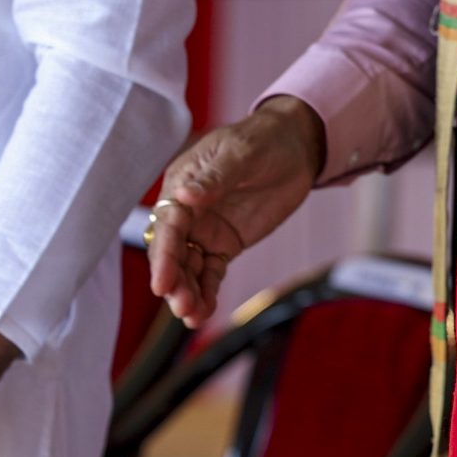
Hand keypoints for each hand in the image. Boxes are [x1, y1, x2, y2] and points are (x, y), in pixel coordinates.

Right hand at [146, 96, 327, 325]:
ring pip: (189, 267)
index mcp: (182, 184)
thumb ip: (214, 176)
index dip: (163, 254)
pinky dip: (206, 292)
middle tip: (181, 305)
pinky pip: (210, 273)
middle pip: (172, 252)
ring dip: (187, 291)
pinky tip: (203, 313)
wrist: (294, 147)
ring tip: (192, 316)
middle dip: (174, 280)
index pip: (168, 224)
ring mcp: (205, 230)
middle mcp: (187, 211)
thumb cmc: (262, 140)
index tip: (162, 282)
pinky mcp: (224, 245)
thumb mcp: (241, 153)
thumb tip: (185, 196)